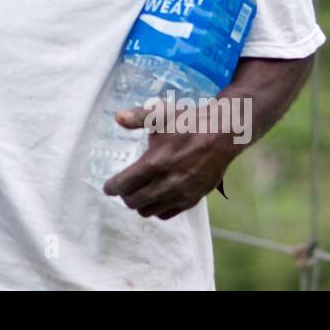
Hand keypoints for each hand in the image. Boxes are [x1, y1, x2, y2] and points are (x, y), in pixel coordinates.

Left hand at [103, 98, 234, 219]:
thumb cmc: (189, 123)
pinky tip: (157, 197)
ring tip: (140, 192)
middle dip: (125, 195)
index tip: (108, 187)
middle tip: (124, 187)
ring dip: (141, 203)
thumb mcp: (161, 115)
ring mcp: (180, 194)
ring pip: (148, 211)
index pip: (124, 185)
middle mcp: (166, 183)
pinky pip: (167, 214)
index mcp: (154, 163)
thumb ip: (137, 117)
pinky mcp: (192, 200)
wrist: (222, 134)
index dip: (112, 187)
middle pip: (133, 202)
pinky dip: (158, 208)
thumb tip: (117, 117)